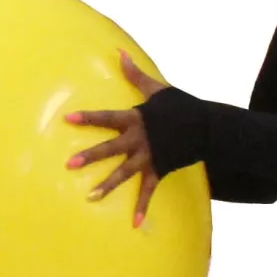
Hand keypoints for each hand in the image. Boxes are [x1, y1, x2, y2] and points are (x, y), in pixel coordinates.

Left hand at [63, 50, 165, 227]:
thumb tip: (119, 52)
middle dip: (90, 156)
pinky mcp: (160, 170)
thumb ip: (135, 74)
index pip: (107, 118)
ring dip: (108, 185)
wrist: (208, 126)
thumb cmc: (179, 106)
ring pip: (125, 173)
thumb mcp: (157, 88)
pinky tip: (135, 223)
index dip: (88, 118)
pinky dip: (143, 207)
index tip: (68, 119)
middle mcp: (140, 139)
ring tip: (89, 197)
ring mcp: (150, 156)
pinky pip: (149, 190)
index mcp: (136, 119)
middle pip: (111, 148)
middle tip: (69, 163)